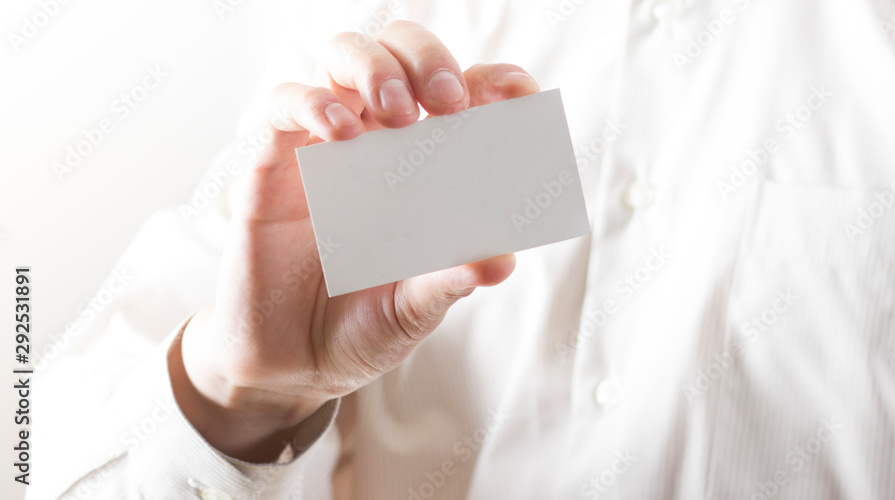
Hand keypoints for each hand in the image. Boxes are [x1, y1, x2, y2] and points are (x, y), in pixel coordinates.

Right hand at [168, 20, 538, 461]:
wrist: (293, 364)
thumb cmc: (364, 325)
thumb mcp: (415, 307)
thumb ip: (451, 279)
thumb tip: (501, 260)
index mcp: (426, 167)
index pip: (464, 95)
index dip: (494, 83)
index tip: (514, 96)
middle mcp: (378, 144)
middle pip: (401, 53)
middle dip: (428, 59)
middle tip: (448, 102)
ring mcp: (324, 148)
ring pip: (343, 57)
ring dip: (375, 66)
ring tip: (397, 110)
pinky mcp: (271, 165)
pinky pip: (284, 104)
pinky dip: (312, 103)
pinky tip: (341, 133)